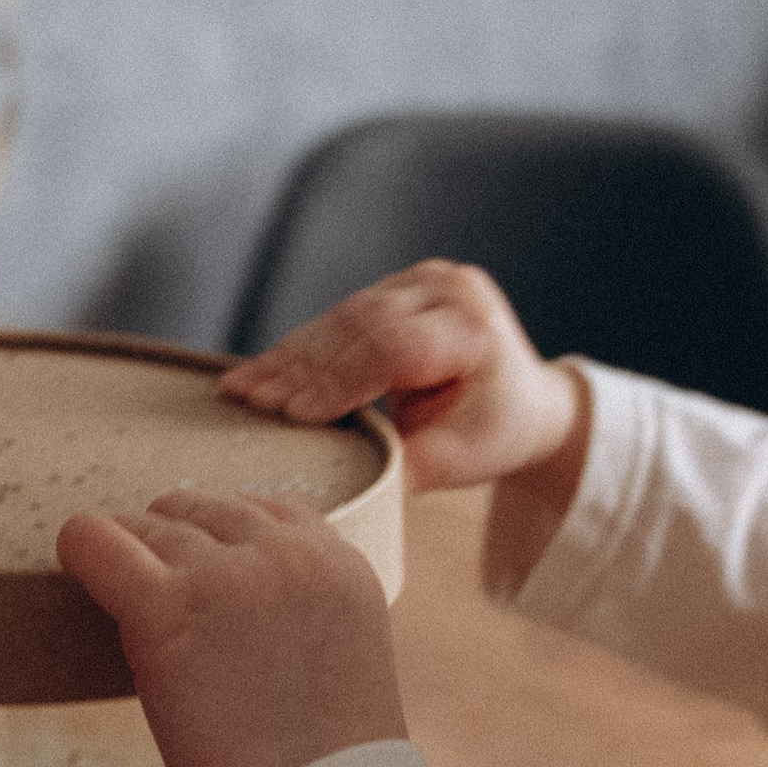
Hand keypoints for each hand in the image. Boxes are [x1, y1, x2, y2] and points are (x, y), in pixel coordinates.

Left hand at [57, 490, 408, 766]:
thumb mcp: (340, 667)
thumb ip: (298, 622)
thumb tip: (233, 618)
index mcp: (342, 566)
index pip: (273, 513)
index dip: (229, 540)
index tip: (206, 571)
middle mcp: (288, 555)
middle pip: (208, 510)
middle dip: (178, 540)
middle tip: (156, 585)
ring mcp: (225, 575)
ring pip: (155, 526)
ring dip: (134, 552)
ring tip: (115, 584)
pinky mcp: (164, 606)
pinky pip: (101, 545)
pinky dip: (81, 545)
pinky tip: (71, 554)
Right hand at [224, 259, 590, 508]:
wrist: (524, 400)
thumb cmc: (493, 433)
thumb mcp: (456, 461)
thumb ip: (401, 467)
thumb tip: (340, 486)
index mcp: (474, 326)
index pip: (395, 346)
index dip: (339, 379)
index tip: (295, 413)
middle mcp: (449, 289)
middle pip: (361, 326)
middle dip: (302, 369)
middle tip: (252, 400)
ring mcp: (422, 280)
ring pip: (342, 317)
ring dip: (290, 357)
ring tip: (243, 388)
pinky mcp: (397, 285)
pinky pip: (340, 315)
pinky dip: (300, 347)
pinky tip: (260, 370)